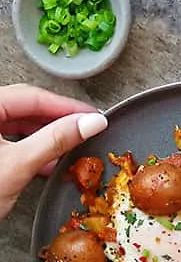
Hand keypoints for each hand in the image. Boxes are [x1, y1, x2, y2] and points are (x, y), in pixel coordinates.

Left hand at [0, 84, 107, 219]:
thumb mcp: (17, 165)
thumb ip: (56, 140)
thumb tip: (89, 122)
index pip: (31, 96)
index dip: (66, 106)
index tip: (92, 116)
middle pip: (23, 109)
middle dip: (57, 121)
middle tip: (85, 129)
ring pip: (16, 125)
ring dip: (45, 136)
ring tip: (70, 147)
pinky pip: (8, 141)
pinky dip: (29, 150)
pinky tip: (47, 162)